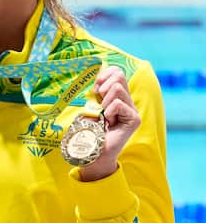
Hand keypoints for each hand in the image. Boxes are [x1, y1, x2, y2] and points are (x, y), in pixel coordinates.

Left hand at [78, 65, 140, 181]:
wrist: (93, 152)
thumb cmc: (88, 130)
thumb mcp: (88, 106)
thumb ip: (96, 91)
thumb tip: (98, 70)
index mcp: (116, 95)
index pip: (116, 71)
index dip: (103, 75)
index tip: (94, 89)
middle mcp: (127, 100)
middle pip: (119, 75)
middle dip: (102, 86)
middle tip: (99, 103)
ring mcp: (132, 109)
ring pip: (117, 88)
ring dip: (104, 102)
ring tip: (104, 116)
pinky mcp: (134, 119)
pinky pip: (118, 104)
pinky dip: (109, 112)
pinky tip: (108, 122)